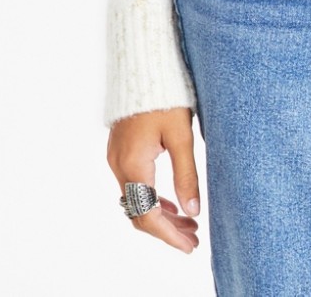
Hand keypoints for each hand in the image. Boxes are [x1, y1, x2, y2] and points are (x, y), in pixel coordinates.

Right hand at [106, 106, 201, 253]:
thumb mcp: (182, 135)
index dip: (169, 236)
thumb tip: (193, 210)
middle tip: (194, 238)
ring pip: (135, 200)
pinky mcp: (120, 149)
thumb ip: (186, 175)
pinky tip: (170, 202)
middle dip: (166, 229)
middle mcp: (119, 165)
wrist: (142, 64)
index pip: (148, 215)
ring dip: (160, 214)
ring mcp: (116, 157)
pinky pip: (133, 185)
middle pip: (139, 212)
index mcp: (134, 164)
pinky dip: (151, 198)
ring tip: (188, 223)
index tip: (190, 246)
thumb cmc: (165, 94)